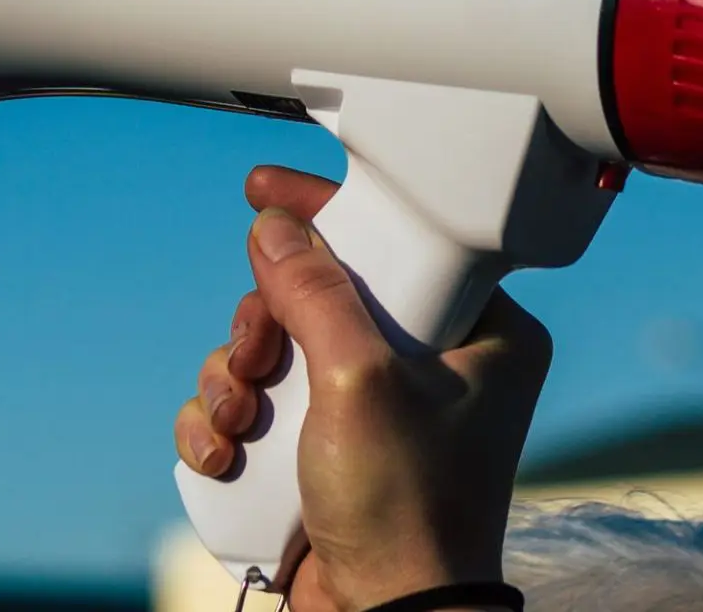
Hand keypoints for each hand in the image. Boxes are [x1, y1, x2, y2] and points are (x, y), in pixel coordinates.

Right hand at [175, 167, 552, 611]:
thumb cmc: (408, 513)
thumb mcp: (359, 382)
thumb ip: (317, 294)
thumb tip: (277, 228)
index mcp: (481, 333)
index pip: (400, 239)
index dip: (326, 214)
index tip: (265, 189)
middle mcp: (433, 366)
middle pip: (319, 295)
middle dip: (263, 326)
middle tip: (254, 355)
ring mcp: (376, 411)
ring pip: (278, 351)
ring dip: (233, 381)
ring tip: (235, 423)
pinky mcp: (329, 452)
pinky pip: (260, 407)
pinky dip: (225, 425)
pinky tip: (222, 454)